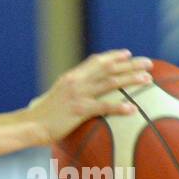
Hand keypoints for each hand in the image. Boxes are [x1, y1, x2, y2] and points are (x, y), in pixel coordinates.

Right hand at [26, 50, 153, 145]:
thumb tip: (80, 98)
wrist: (30, 125)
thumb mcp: (56, 98)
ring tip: (147, 79)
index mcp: (71, 77)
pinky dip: (118, 107)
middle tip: (149, 63)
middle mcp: (76, 81)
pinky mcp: (78, 109)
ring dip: (130, 79)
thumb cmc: (43, 116)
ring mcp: (77, 94)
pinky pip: (103, 107)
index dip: (113, 56)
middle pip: (108, 68)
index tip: (128, 54)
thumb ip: (70, 94)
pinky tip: (132, 109)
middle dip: (130, 64)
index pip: (95, 60)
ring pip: (109, 82)